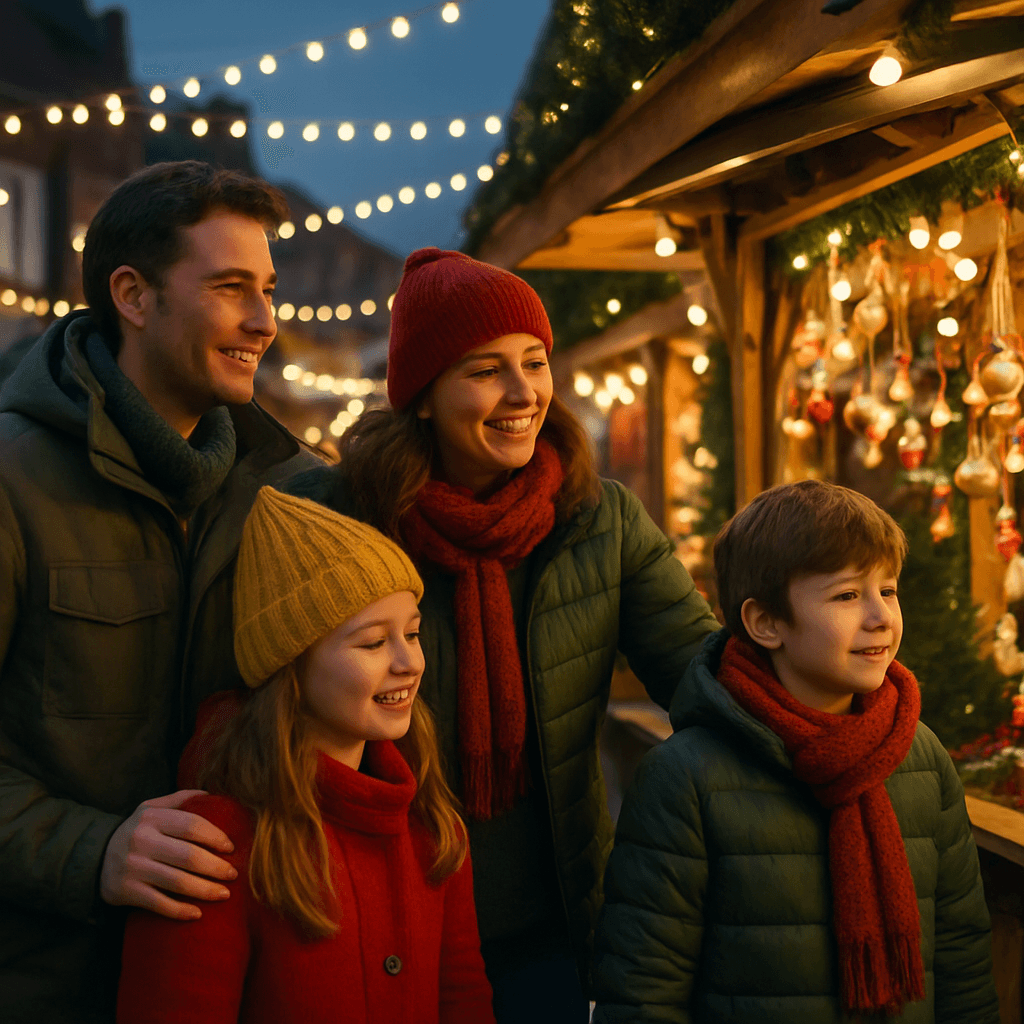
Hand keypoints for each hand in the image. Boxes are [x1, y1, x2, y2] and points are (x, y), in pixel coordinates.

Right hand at [100, 790, 237, 919]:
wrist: (94, 857)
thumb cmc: (136, 831)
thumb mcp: (150, 808)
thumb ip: (180, 798)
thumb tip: (212, 795)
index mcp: (152, 817)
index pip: (192, 825)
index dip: (215, 836)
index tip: (231, 848)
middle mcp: (141, 841)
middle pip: (189, 856)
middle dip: (216, 867)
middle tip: (233, 874)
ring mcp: (133, 867)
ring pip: (177, 882)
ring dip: (205, 890)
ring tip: (224, 894)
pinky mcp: (126, 891)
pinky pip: (159, 904)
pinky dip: (180, 911)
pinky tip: (197, 914)